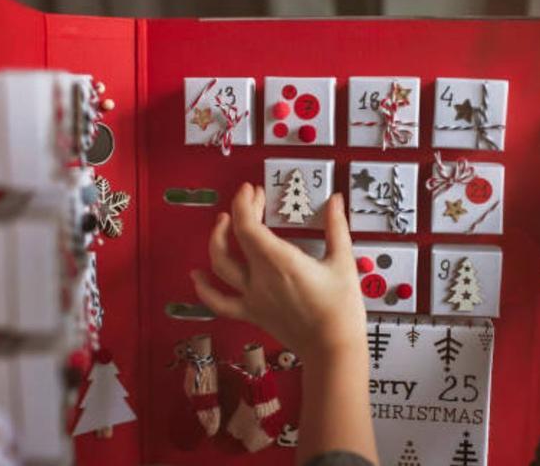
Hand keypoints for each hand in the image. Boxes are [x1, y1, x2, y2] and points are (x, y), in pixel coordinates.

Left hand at [190, 183, 364, 359]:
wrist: (334, 348)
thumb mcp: (343, 261)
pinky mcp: (252, 313)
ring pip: (220, 266)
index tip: (251, 191)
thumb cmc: (341, 310)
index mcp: (280, 261)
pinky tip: (196, 277)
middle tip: (249, 201)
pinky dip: (204, 289)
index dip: (244, 203)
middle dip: (237, 213)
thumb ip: (336, 226)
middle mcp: (260, 277)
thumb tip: (335, 201)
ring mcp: (253, 296)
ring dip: (216, 241)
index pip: (248, 225)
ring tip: (222, 223)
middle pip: (234, 238)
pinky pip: (219, 302)